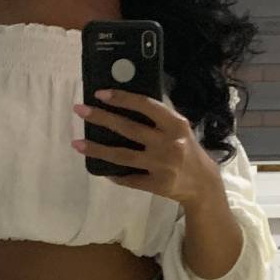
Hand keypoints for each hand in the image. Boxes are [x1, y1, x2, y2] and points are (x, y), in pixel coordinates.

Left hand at [70, 91, 218, 205]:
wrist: (203, 184)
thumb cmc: (188, 150)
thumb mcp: (180, 129)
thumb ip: (159, 118)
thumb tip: (126, 102)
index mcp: (175, 125)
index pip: (146, 106)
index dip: (122, 98)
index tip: (100, 94)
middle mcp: (168, 143)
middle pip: (128, 128)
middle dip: (101, 118)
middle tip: (80, 110)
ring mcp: (161, 165)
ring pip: (122, 156)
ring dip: (97, 149)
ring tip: (77, 143)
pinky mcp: (156, 185)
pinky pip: (128, 179)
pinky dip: (113, 174)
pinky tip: (100, 169)